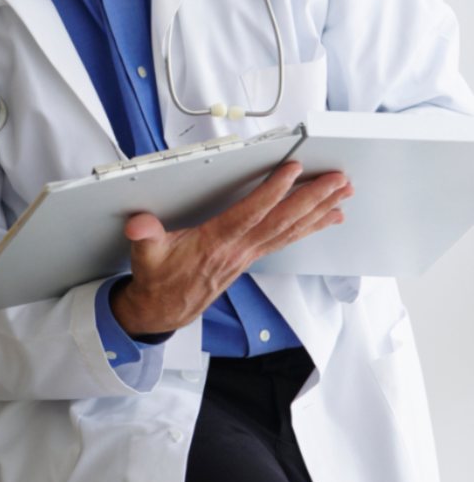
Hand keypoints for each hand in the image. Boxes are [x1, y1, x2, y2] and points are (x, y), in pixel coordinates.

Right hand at [110, 162, 352, 336]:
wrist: (163, 310)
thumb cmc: (158, 279)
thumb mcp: (144, 255)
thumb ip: (143, 236)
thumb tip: (139, 224)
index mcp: (215, 244)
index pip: (250, 215)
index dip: (272, 192)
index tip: (292, 171)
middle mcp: (238, 250)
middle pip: (282, 222)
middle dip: (313, 200)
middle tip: (337, 181)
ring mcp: (248, 255)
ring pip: (290, 231)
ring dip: (319, 212)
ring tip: (343, 195)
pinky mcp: (250, 258)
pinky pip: (286, 239)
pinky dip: (309, 226)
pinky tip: (326, 218)